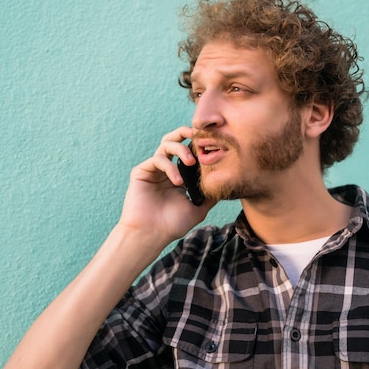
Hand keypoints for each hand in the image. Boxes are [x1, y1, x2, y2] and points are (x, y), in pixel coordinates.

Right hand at [117, 126, 215, 250]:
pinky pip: (157, 159)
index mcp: (178, 175)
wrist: (151, 235)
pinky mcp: (141, 171)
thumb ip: (210, 195)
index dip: (199, 146)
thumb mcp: (198, 208)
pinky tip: (177, 182)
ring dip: (181, 148)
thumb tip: (226, 184)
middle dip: (186, 132)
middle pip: (175, 140)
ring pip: (166, 144)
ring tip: (191, 161)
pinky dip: (169, 167)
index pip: (188, 152)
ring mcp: (153, 169)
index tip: (214, 145)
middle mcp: (165, 169)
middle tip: (199, 134)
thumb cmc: (172, 225)